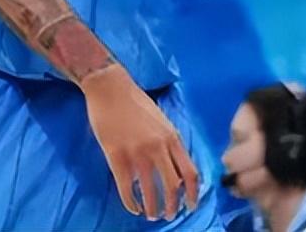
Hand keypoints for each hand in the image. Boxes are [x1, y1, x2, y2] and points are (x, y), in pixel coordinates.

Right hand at [82, 65, 198, 220]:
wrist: (111, 89)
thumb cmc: (136, 104)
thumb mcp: (162, 122)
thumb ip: (169, 143)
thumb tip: (175, 165)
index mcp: (173, 137)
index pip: (190, 171)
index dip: (193, 192)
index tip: (191, 204)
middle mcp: (159, 147)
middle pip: (174, 185)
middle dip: (174, 205)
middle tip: (170, 215)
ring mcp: (138, 153)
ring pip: (151, 190)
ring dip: (153, 207)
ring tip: (152, 215)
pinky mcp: (116, 157)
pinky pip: (126, 188)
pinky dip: (131, 203)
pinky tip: (133, 208)